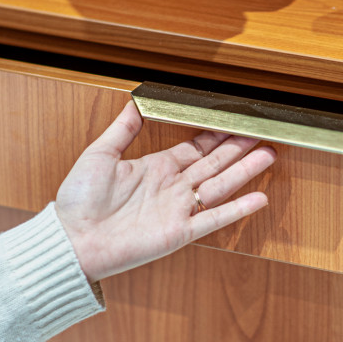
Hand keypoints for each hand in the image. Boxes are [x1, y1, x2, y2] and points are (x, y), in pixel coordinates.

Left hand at [55, 101, 276, 281]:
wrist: (73, 239)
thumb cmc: (79, 200)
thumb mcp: (99, 154)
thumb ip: (122, 129)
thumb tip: (135, 102)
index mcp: (155, 167)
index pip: (195, 147)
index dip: (217, 134)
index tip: (235, 120)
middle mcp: (171, 187)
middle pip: (214, 163)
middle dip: (239, 148)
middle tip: (263, 133)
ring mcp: (178, 209)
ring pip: (220, 185)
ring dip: (245, 171)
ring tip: (269, 155)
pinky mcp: (179, 232)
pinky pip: (214, 219)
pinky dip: (237, 209)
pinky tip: (259, 198)